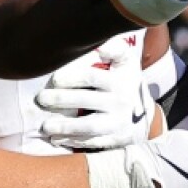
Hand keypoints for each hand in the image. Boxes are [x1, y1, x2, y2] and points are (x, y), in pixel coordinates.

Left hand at [36, 39, 151, 149]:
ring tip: (45, 126)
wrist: (146, 115)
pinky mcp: (116, 139)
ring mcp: (119, 122)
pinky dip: (72, 141)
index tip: (55, 79)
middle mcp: (121, 100)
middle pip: (87, 100)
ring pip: (89, 126)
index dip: (72, 77)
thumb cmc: (127, 83)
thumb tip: (100, 46)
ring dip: (65, 126)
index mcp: (120, 79)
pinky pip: (92, 142)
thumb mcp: (127, 63)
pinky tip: (57, 138)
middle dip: (61, 100)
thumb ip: (115, 49)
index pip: (93, 76)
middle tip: (41, 99)